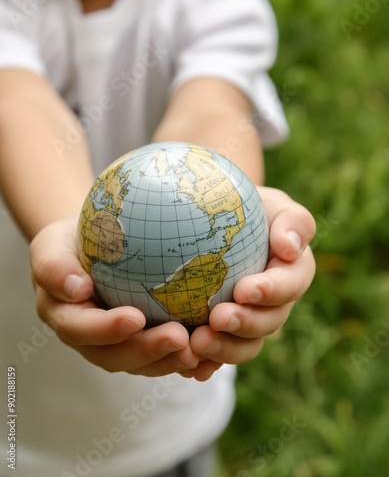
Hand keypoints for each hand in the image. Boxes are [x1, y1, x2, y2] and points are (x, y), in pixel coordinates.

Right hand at [30, 214, 199, 376]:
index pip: (82, 330)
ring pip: (144, 363)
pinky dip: (187, 359)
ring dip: (170, 360)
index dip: (107, 330)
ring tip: (200, 349)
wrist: (92, 245)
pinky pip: (165, 356)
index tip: (135, 317)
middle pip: (116, 356)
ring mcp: (119, 344)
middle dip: (148, 351)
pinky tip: (212, 355)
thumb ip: (53, 266)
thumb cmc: (71, 240)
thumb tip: (76, 288)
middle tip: (179, 338)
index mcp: (67, 319)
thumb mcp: (52, 244)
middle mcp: (92, 340)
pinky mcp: (145, 341)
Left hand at [183, 186, 315, 380]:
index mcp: (292, 274)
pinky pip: (217, 354)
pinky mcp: (224, 333)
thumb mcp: (275, 206)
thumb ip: (293, 222)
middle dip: (244, 325)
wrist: (220, 224)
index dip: (271, 292)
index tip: (244, 290)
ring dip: (223, 349)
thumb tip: (290, 247)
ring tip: (196, 343)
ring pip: (244, 345)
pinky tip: (186, 366)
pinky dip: (204, 364)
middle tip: (216, 320)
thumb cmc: (251, 209)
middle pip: (267, 323)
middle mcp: (274, 304)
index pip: (290, 285)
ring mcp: (249, 322)